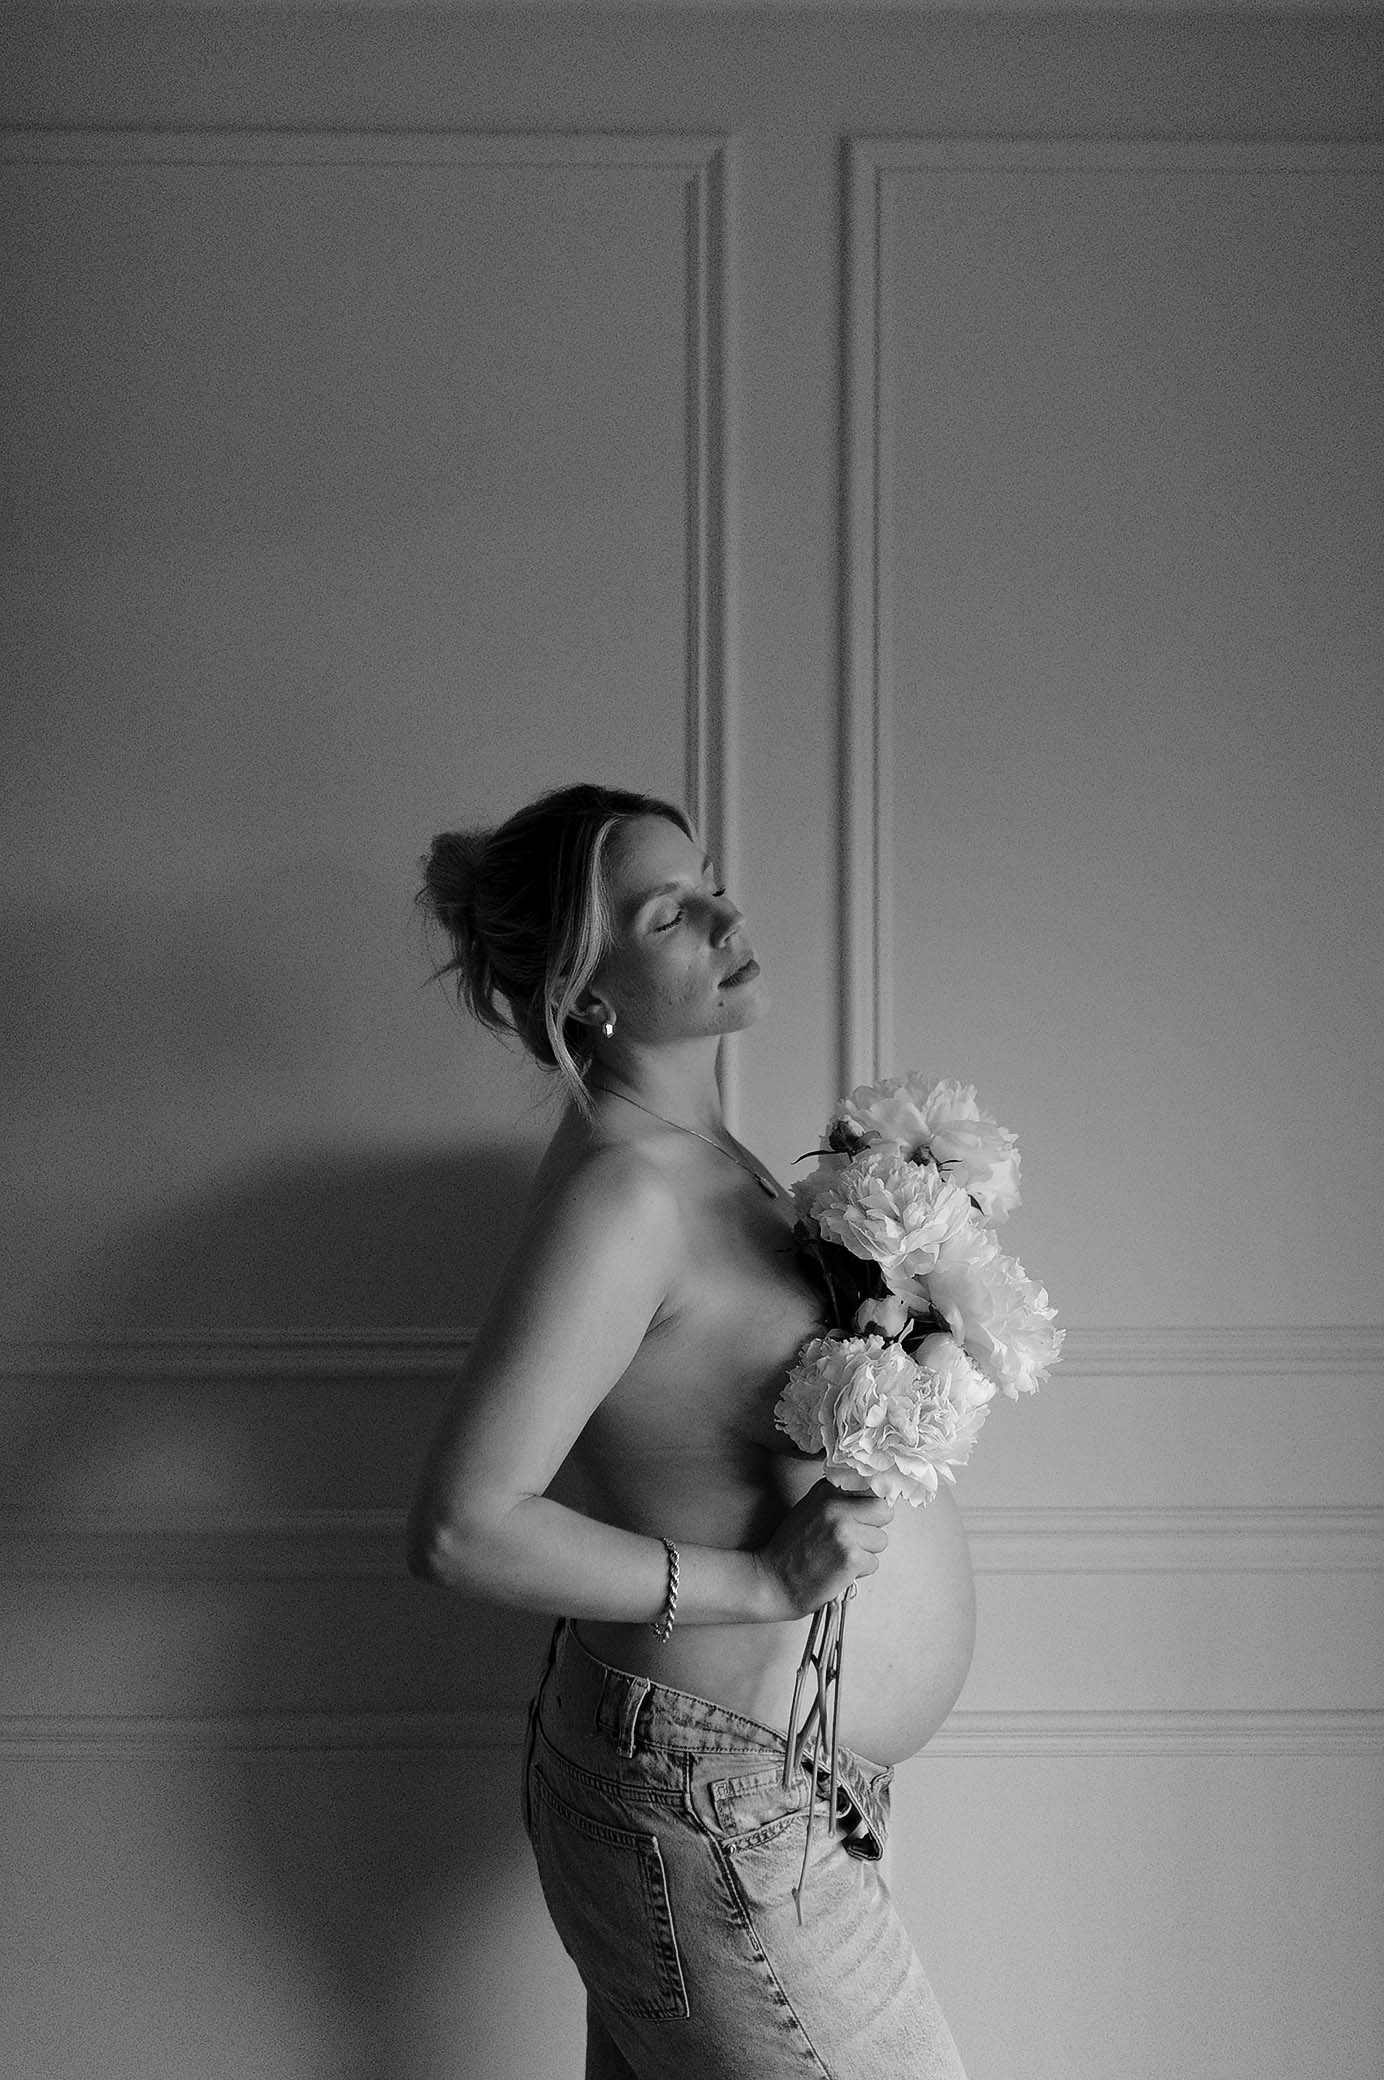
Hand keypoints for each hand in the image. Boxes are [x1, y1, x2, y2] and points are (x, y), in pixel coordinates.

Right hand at [754, 1478, 893, 1620]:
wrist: (772, 1581)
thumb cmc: (789, 1550)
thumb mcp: (809, 1510)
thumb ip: (836, 1501)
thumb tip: (869, 1498)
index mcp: (826, 1492)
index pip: (869, 1488)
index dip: (869, 1505)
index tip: (863, 1516)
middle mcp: (836, 1507)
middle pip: (883, 1511)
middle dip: (874, 1527)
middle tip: (855, 1541)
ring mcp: (845, 1532)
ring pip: (881, 1540)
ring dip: (867, 1553)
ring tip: (841, 1558)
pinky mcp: (851, 1558)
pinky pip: (874, 1563)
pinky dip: (860, 1572)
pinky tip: (839, 1571)